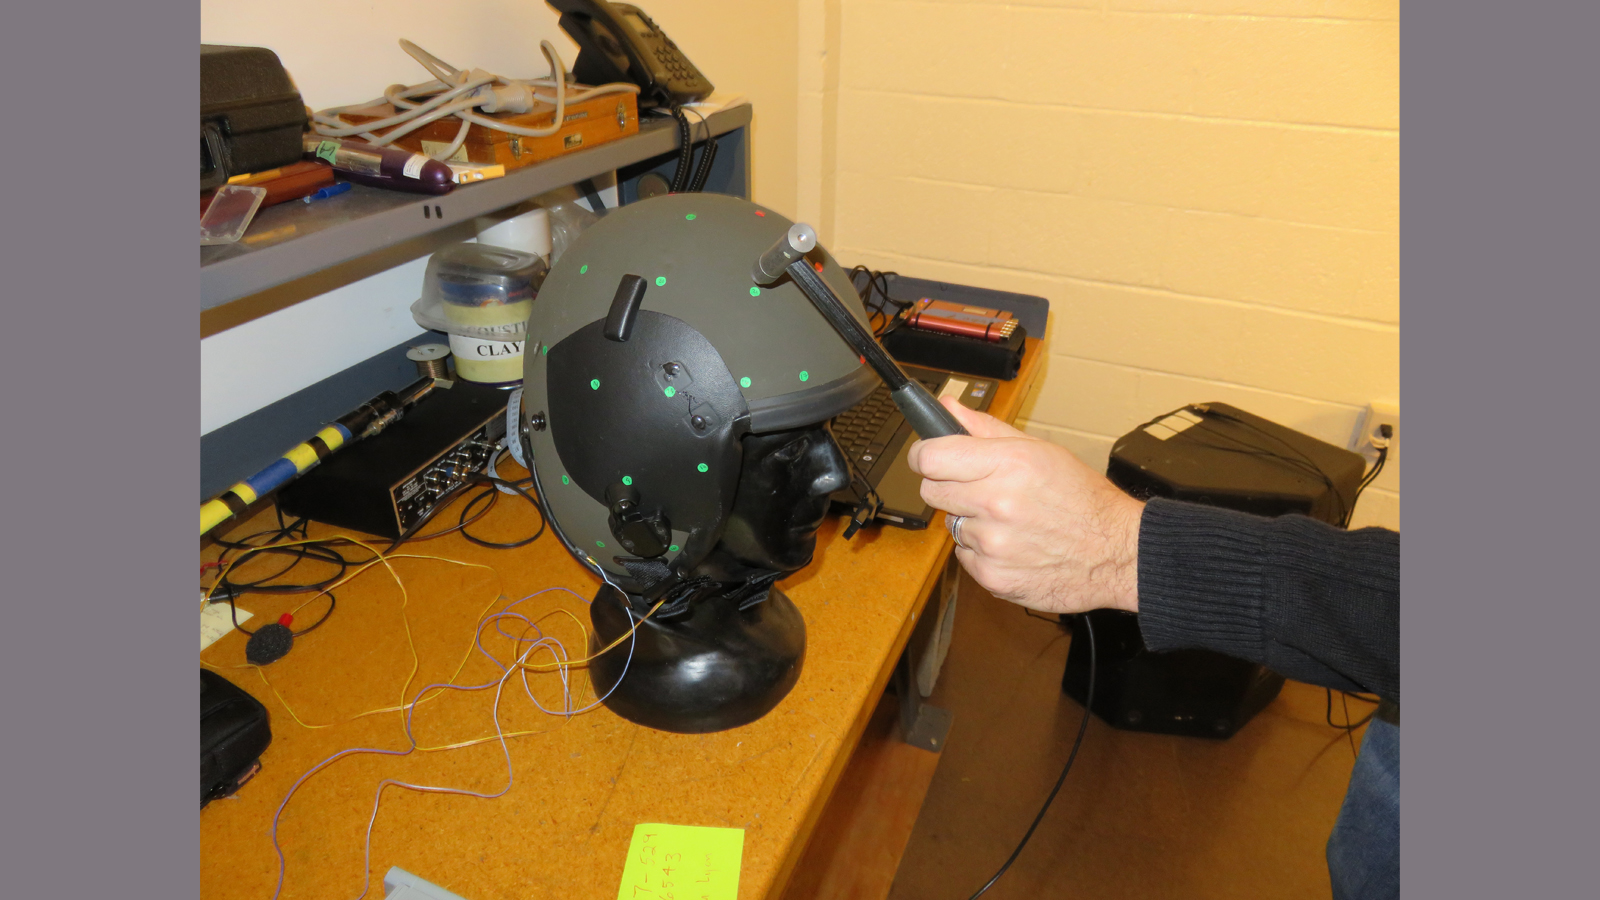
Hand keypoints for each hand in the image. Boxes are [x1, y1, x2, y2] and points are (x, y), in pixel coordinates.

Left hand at [907, 398, 1144, 615]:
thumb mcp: (1038, 450)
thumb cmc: (1082, 499)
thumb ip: (985, 429)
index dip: (924, 455)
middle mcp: (996, 503)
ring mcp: (992, 544)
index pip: (930, 457)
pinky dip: (983, 552)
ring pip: (950, 525)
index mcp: (1007, 464)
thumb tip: (947, 407)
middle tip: (977, 489)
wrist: (1117, 553)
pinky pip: (965, 556)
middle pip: (931, 492)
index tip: (928, 457)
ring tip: (1011, 521)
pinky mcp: (992, 576)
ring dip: (971, 522)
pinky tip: (1014, 545)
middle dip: (947, 487)